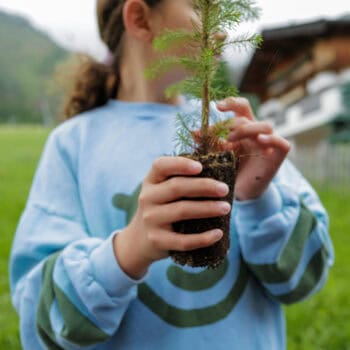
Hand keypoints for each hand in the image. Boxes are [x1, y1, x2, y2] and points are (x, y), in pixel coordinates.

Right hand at [113, 156, 230, 278]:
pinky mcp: (157, 240)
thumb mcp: (162, 191)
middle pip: (176, 187)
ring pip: (182, 211)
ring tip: (226, 208)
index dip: (180, 164)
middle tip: (225, 189)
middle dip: (204, 186)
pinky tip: (218, 233)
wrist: (138, 240)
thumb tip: (219, 170)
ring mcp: (150, 219)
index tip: (201, 167)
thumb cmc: (161, 208)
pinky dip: (203, 238)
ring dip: (207, 208)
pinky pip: (183, 240)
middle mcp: (147, 197)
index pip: (160, 165)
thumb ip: (181, 179)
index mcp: (151, 181)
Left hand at [216, 97, 290, 200]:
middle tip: (221, 137)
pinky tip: (260, 142)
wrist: (241, 191)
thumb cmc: (230, 170)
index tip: (217, 106)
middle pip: (248, 117)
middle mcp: (256, 132)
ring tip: (231, 141)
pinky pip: (281, 142)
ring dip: (247, 129)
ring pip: (265, 126)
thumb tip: (193, 132)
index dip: (232, 102)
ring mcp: (268, 143)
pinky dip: (272, 139)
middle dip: (231, 124)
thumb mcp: (217, 154)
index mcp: (243, 128)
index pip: (241, 106)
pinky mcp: (278, 155)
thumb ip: (208, 143)